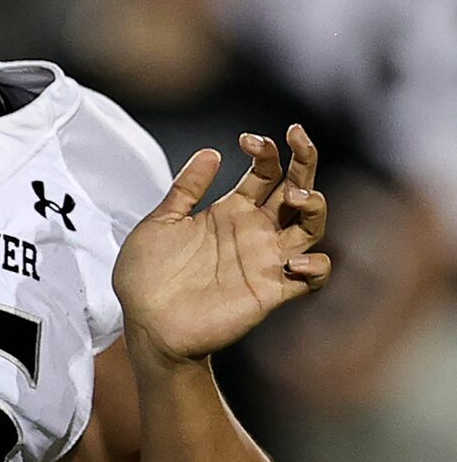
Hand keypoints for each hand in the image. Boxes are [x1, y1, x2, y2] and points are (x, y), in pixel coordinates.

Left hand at [115, 123, 330, 364]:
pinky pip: (311, 278)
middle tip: (298, 137)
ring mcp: (265, 261)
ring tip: (295, 195)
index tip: (247, 139)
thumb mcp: (159, 224)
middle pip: (298, 189)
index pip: (266, 173)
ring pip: (311, 226)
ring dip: (314, 206)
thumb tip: (211, 152)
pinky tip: (295, 260)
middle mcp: (254, 233)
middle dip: (305, 160)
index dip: (267, 151)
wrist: (145, 325)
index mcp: (230, 212)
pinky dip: (315, 267)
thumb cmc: (146, 278)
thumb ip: (185, 189)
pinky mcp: (270, 291)